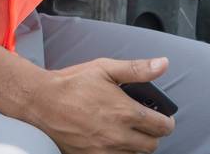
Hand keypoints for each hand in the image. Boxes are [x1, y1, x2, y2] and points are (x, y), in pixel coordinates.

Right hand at [24, 56, 174, 152]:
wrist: (42, 102)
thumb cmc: (72, 84)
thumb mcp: (105, 68)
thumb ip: (137, 69)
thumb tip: (163, 64)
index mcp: (126, 112)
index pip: (162, 127)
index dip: (167, 122)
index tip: (163, 118)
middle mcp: (119, 135)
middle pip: (152, 145)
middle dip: (153, 135)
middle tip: (145, 124)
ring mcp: (105, 150)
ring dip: (136, 145)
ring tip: (126, 130)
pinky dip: (119, 152)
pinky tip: (111, 139)